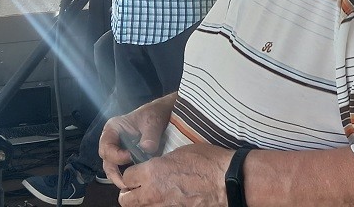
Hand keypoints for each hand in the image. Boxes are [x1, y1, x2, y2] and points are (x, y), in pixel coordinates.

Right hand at [99, 93, 175, 187]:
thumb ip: (150, 136)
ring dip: (118, 177)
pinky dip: (126, 175)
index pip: (106, 146)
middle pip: (106, 159)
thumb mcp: (152, 122)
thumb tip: (146, 149)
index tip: (130, 157)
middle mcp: (112, 139)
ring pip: (112, 166)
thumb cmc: (153, 114)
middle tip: (125, 183)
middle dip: (114, 173)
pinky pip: (121, 167)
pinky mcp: (126, 155)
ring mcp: (118, 148)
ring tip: (129, 186)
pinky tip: (134, 182)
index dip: (116, 155)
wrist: (161, 113)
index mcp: (113, 128)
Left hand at [116, 144, 232, 206]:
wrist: (227, 181)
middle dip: (129, 193)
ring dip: (142, 202)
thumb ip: (162, 162)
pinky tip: (166, 201)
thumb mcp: (180, 152)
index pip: (126, 178)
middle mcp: (152, 193)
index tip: (136, 173)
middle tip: (136, 188)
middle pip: (125, 200)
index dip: (131, 175)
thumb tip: (156, 167)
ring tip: (151, 196)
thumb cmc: (208, 162)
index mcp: (152, 172)